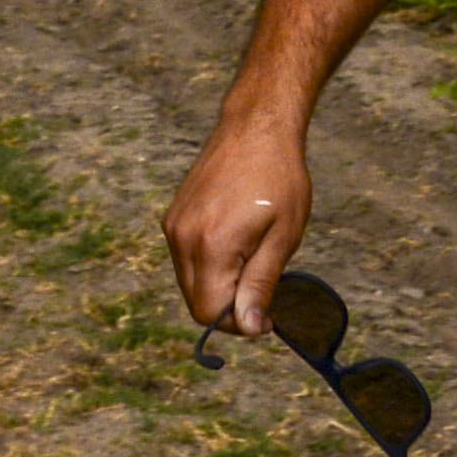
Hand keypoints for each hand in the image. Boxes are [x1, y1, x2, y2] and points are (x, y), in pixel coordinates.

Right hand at [162, 111, 314, 334]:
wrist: (256, 128)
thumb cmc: (280, 180)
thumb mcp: (283, 237)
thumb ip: (260, 285)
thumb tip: (250, 328)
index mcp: (211, 246)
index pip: (209, 313)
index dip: (239, 324)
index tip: (267, 315)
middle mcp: (183, 238)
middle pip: (196, 302)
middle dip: (229, 308)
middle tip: (263, 286)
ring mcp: (174, 226)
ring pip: (189, 284)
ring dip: (219, 287)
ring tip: (252, 257)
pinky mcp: (173, 217)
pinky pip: (186, 260)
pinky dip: (208, 266)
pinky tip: (236, 242)